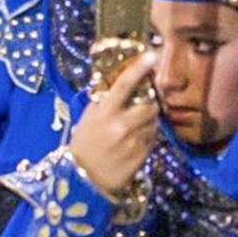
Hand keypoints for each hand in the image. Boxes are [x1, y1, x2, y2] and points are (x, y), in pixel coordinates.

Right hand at [70, 53, 158, 203]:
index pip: (124, 85)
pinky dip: (147, 137)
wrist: (84, 181)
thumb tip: (119, 84)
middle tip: (141, 107)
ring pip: (153, 123)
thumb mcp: (87, 120)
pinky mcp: (142, 156)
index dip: (138, 68)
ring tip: (133, 129)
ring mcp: (133, 142)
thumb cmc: (84, 146)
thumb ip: (103, 103)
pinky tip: (134, 142)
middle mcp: (121, 126)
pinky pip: (153, 139)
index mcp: (105, 113)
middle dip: (149, 105)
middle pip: (149, 105)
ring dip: (148, 122)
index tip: (151, 55)